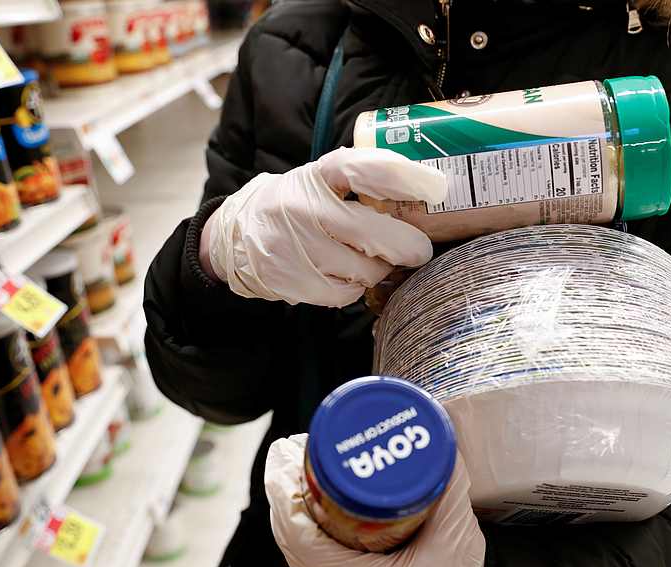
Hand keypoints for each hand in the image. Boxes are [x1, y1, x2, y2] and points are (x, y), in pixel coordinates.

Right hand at [201, 147, 446, 306]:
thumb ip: (358, 184)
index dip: (404, 176)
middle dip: (408, 246)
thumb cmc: (294, 206)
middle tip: (419, 250)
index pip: (363, 169)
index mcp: (316, 175)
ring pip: (364, 270)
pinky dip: (355, 288)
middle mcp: (304, 208)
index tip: (436, 187)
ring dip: (379, 269)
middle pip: (373, 233)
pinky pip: (345, 294)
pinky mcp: (290, 280)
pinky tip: (348, 277)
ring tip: (373, 261)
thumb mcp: (318, 181)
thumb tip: (428, 196)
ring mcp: (296, 247)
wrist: (233, 236)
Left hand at [265, 435, 485, 566]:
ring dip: (288, 506)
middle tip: (289, 451)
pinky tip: (304, 500)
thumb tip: (439, 440)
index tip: (285, 458)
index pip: (302, 539)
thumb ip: (447, 485)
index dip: (286, 496)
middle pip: (290, 539)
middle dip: (283, 490)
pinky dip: (298, 525)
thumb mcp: (455, 532)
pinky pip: (306, 557)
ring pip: (294, 548)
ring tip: (291, 466)